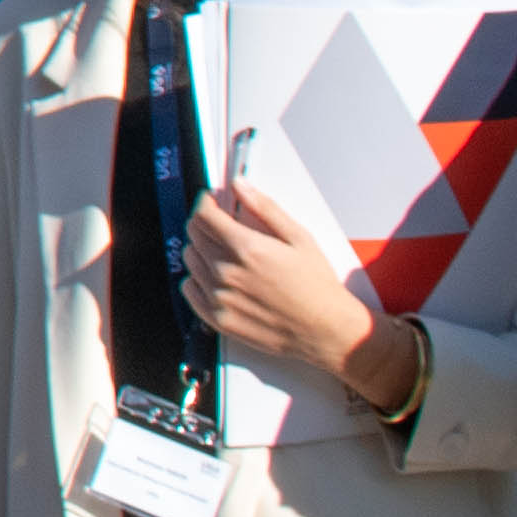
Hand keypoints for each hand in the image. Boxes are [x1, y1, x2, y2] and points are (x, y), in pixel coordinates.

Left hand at [182, 176, 390, 385]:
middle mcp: (227, 273)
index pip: (203, 215)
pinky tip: (218, 277)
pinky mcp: (218, 319)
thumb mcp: (299, 238)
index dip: (205, 203)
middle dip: (205, 223)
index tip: (211, 201)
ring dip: (202, 250)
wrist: (327, 331)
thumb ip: (265, 208)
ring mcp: (220, 298)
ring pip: (190, 260)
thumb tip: (240, 185)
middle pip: (194, 235)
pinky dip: (197, 278)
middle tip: (223, 226)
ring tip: (227, 253)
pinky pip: (189, 288)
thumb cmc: (317, 286)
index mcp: (247, 249)